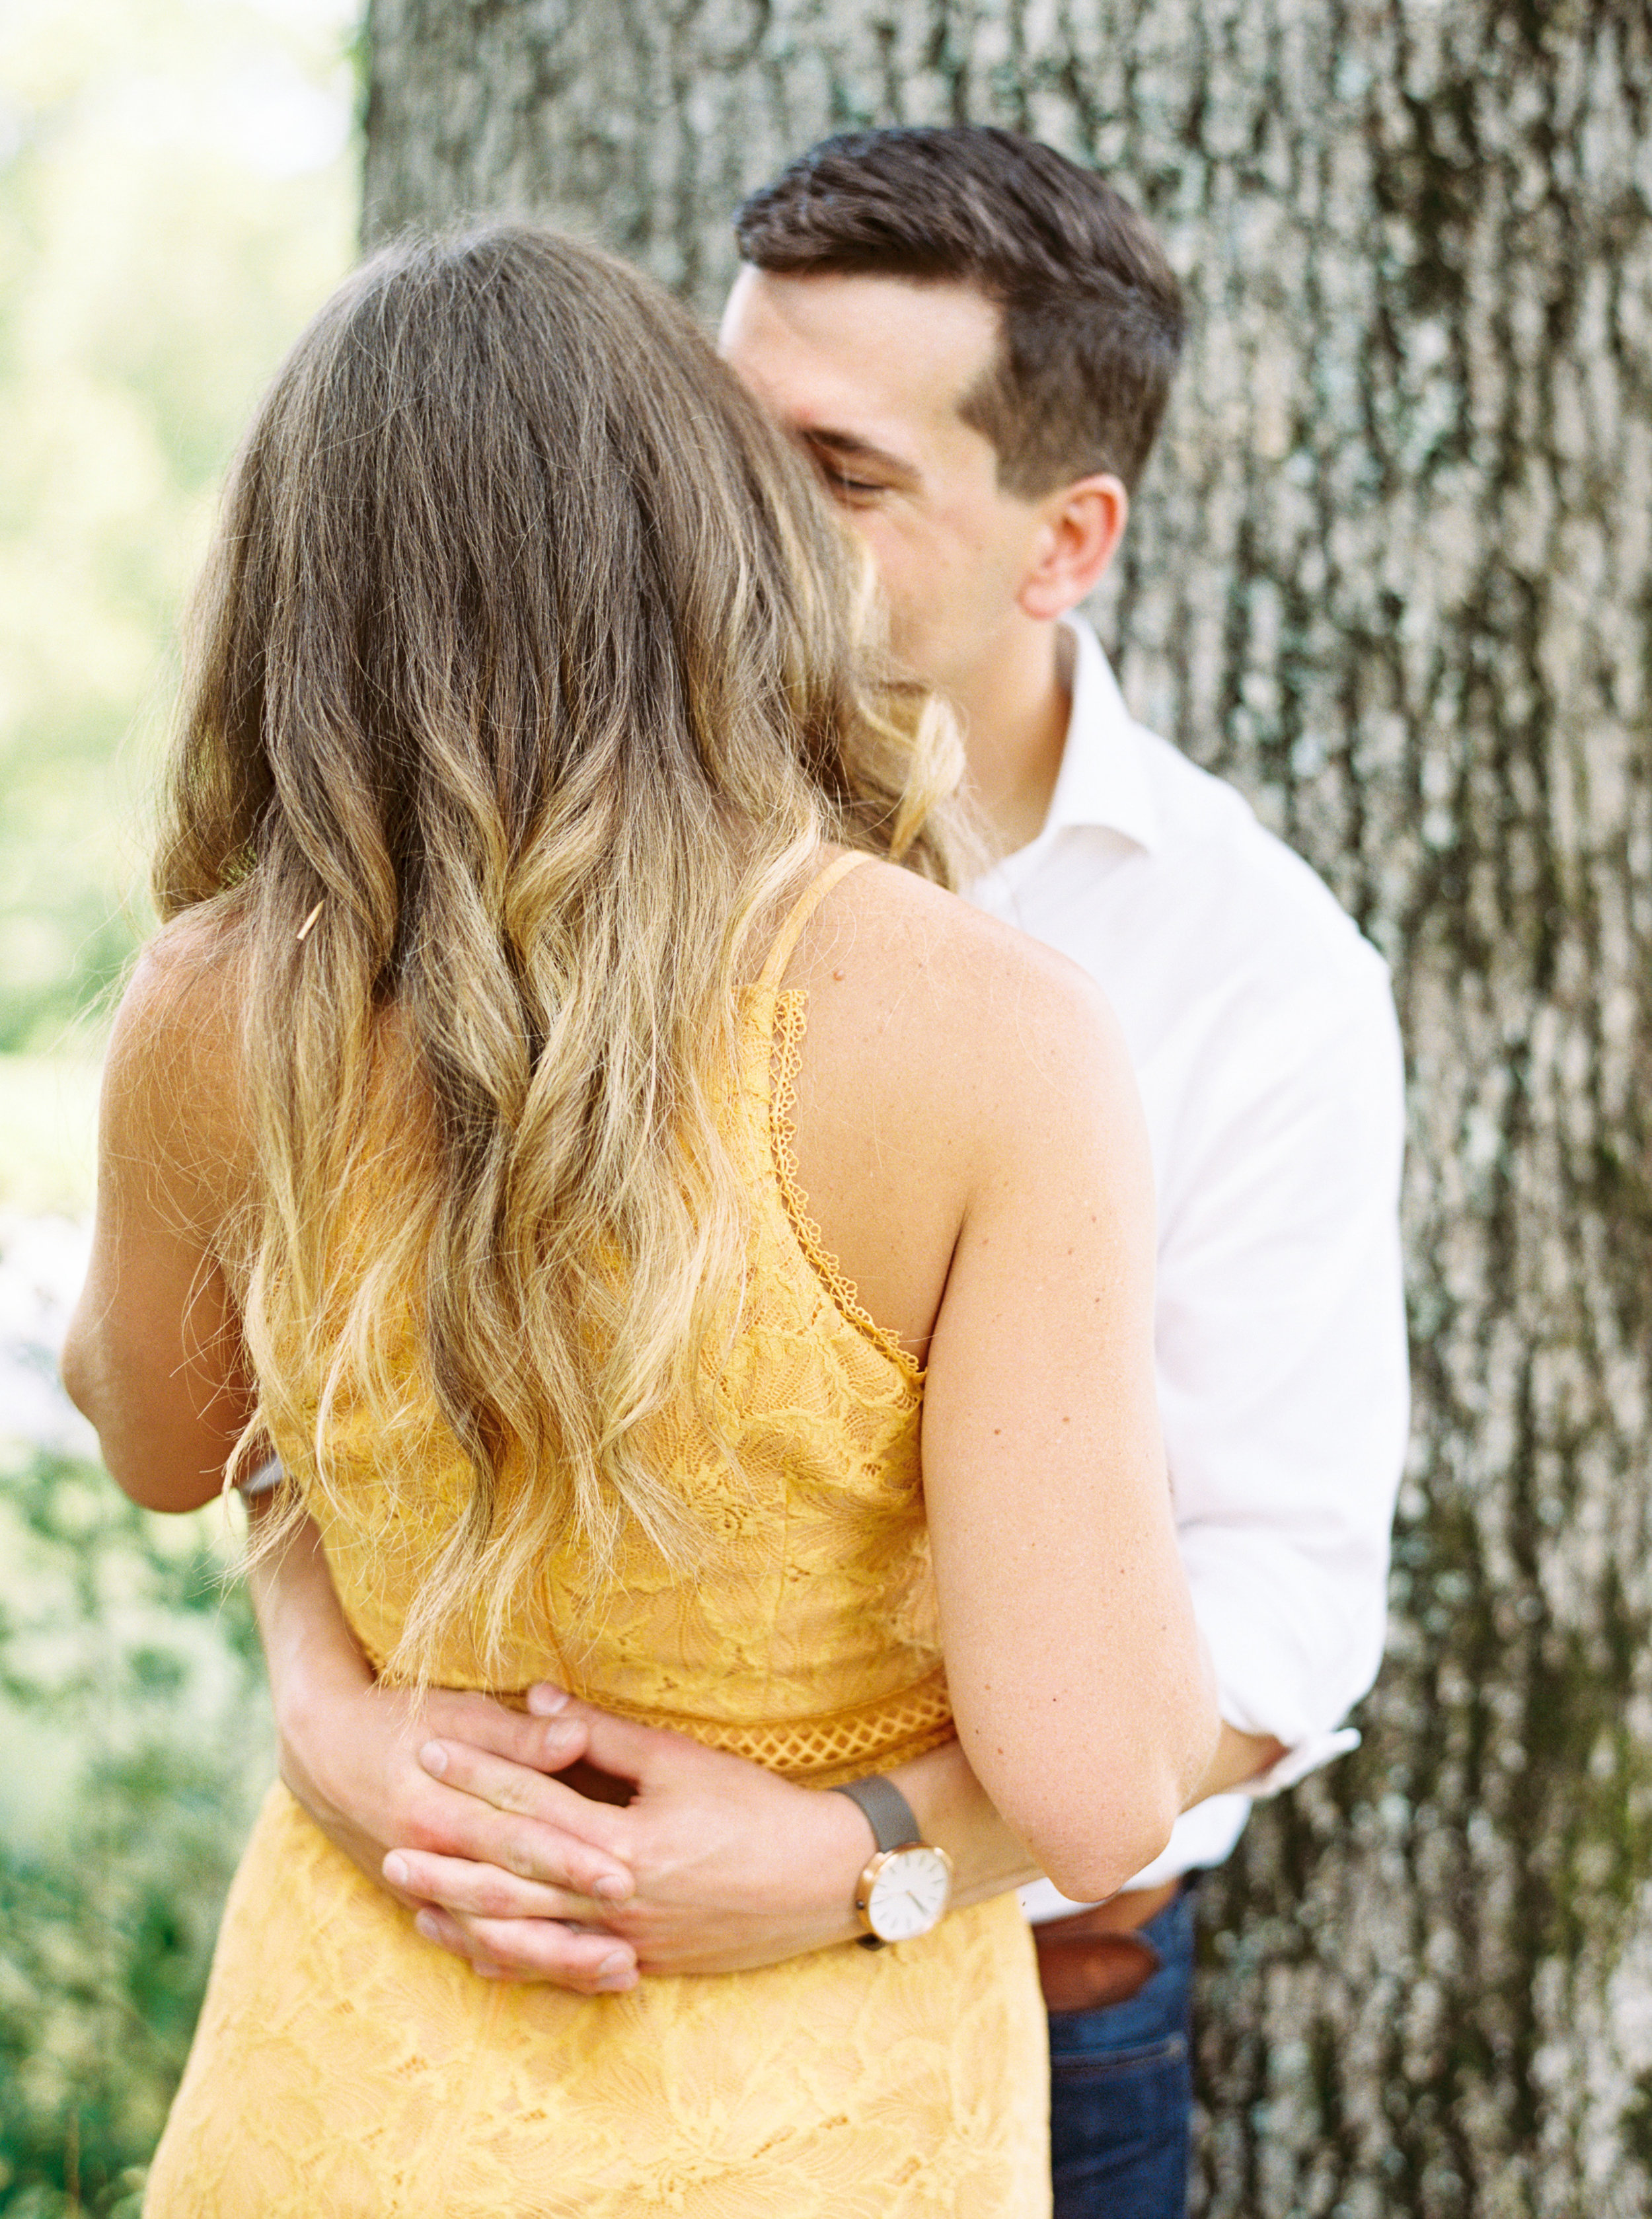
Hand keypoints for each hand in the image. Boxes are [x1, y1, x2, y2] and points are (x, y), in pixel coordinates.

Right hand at [276, 1665, 645, 1994]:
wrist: (321, 1748)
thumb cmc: (402, 1719)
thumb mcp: (459, 1713)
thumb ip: (520, 1734)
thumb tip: (578, 1736)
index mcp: (440, 1805)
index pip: (517, 1837)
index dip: (572, 1860)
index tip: (626, 1877)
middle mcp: (429, 1856)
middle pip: (508, 1902)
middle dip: (571, 1930)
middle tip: (633, 1951)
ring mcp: (422, 1887)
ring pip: (492, 1937)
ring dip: (556, 1959)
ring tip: (620, 1973)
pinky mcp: (419, 1902)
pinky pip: (471, 1943)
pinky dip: (516, 1963)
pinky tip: (563, 1976)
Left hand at [391, 1691, 876, 1980]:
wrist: (825, 1879)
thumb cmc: (757, 1809)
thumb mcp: (682, 1762)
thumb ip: (605, 1735)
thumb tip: (540, 1700)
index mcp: (626, 1843)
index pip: (533, 1805)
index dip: (477, 1775)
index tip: (427, 1750)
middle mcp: (618, 1901)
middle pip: (514, 1882)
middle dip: (449, 1863)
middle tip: (389, 1845)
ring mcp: (629, 1942)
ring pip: (531, 1937)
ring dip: (469, 1922)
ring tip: (416, 1907)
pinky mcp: (643, 1965)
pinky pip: (565, 1969)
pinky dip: (519, 1963)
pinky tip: (481, 1956)